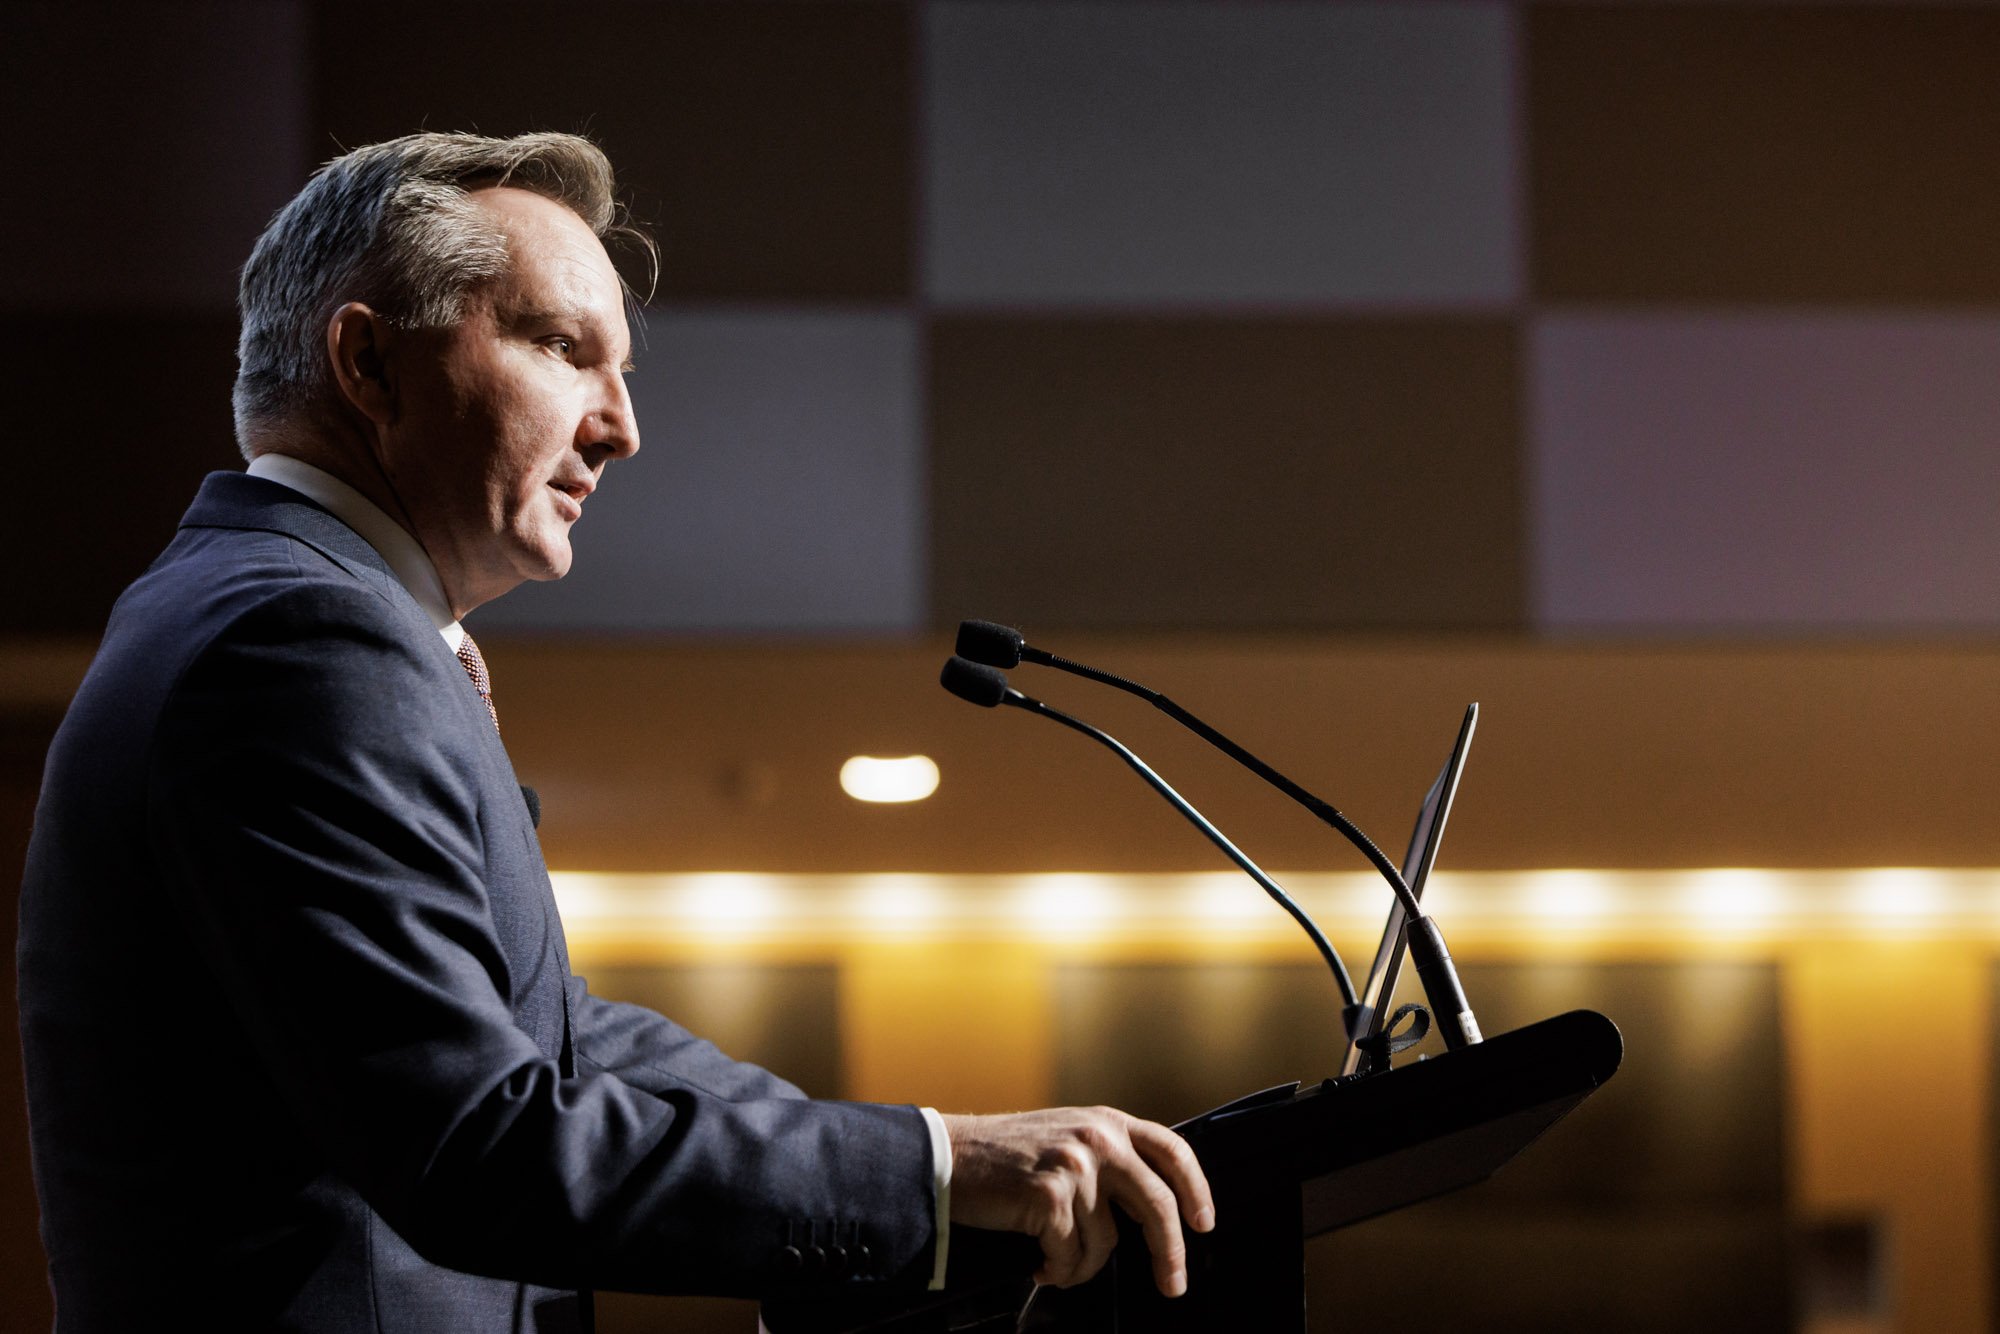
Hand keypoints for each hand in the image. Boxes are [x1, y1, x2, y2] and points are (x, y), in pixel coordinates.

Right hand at [943, 1106, 1214, 1296]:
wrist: (948, 1157)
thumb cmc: (1004, 1155)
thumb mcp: (1067, 1136)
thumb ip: (1107, 1156)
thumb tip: (1146, 1205)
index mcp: (1107, 1122)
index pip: (1173, 1151)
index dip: (1196, 1189)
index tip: (1203, 1223)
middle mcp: (1098, 1138)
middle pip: (1158, 1205)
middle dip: (1170, 1253)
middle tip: (1172, 1283)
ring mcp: (1076, 1166)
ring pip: (1107, 1244)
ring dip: (1082, 1265)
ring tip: (1055, 1260)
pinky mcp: (1050, 1197)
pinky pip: (1072, 1257)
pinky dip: (1057, 1271)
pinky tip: (1038, 1262)